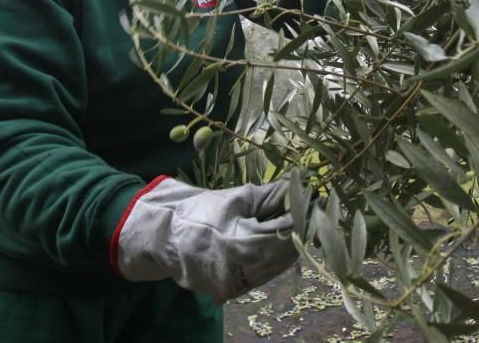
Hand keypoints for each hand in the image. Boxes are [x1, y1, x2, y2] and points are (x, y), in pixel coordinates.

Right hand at [111, 176, 297, 302]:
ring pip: (278, 266)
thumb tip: (302, 187)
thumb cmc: (200, 211)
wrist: (163, 237)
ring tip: (293, 223)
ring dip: (290, 245)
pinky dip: (274, 257)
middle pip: (287, 253)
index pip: (287, 232)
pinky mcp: (232, 291)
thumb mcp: (238, 197)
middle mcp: (238, 270)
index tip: (315, 200)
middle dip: (301, 230)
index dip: (304, 215)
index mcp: (238, 241)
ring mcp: (235, 285)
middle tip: (310, 211)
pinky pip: (264, 273)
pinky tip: (274, 240)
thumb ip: (273, 196)